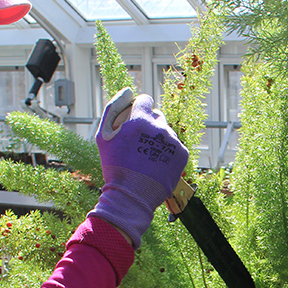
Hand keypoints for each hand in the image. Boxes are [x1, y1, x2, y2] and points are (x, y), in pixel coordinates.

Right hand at [91, 88, 188, 248]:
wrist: (131, 196)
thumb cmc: (115, 166)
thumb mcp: (104, 135)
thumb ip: (114, 107)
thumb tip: (128, 91)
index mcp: (140, 118)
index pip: (145, 99)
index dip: (137, 110)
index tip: (133, 123)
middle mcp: (159, 126)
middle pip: (157, 116)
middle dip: (148, 125)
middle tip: (138, 146)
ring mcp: (172, 140)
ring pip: (166, 132)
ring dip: (158, 140)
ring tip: (146, 159)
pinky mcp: (182, 154)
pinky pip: (175, 146)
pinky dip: (168, 153)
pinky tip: (156, 165)